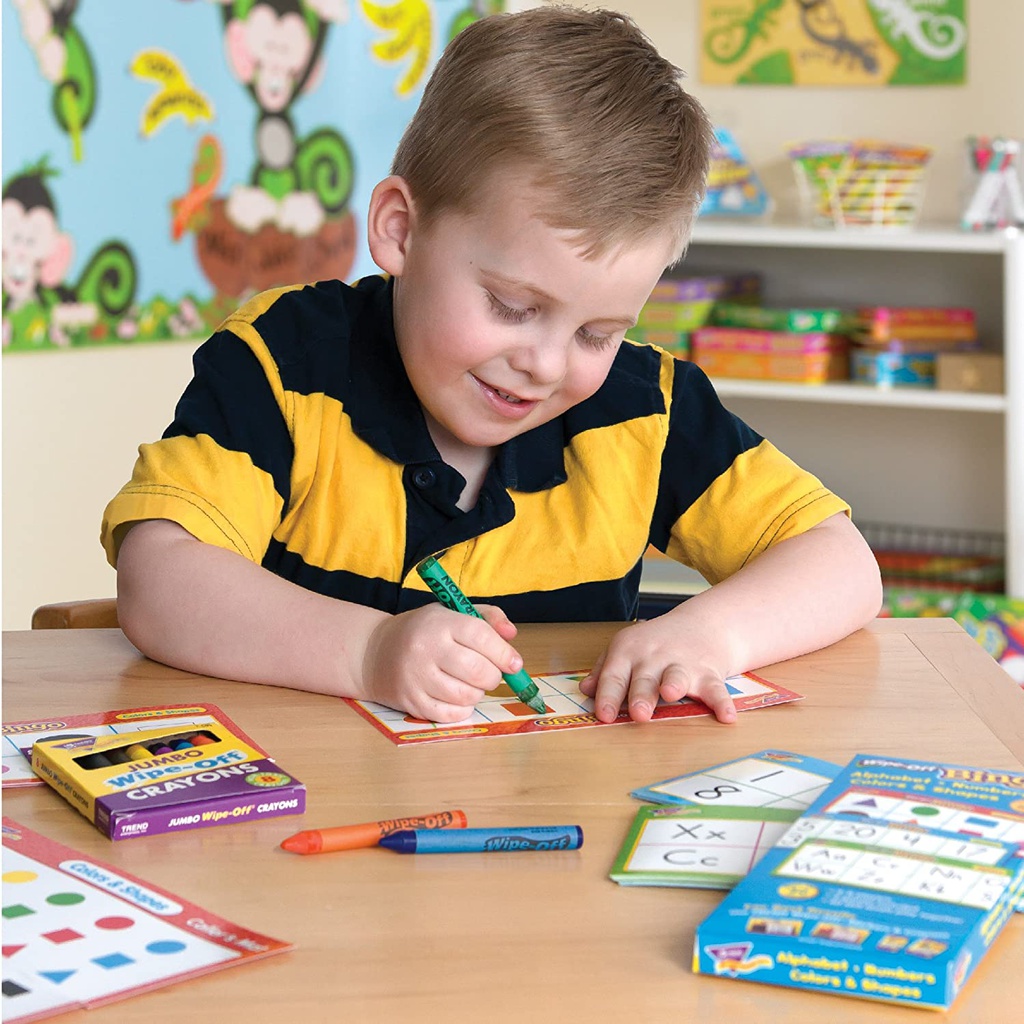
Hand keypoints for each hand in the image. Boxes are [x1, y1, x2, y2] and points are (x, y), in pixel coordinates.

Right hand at [360, 603, 521, 721]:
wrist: (374, 652)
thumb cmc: (422, 631)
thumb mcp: (451, 612)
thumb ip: (487, 617)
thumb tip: (511, 636)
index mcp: (439, 623)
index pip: (480, 636)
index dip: (503, 653)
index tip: (514, 663)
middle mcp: (426, 649)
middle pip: (477, 671)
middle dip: (494, 676)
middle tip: (491, 674)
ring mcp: (416, 677)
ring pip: (466, 696)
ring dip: (478, 693)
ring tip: (471, 683)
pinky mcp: (410, 702)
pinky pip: (450, 715)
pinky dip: (463, 709)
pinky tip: (458, 698)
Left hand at [578, 616, 736, 724]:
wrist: (703, 625)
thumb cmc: (656, 644)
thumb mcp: (626, 650)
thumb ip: (605, 671)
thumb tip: (585, 690)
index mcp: (628, 651)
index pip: (614, 675)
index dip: (608, 695)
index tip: (603, 715)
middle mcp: (654, 657)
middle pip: (644, 679)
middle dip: (640, 695)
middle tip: (638, 713)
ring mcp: (682, 664)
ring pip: (676, 677)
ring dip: (673, 685)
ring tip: (670, 694)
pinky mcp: (709, 672)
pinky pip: (716, 690)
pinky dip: (722, 702)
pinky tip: (726, 716)